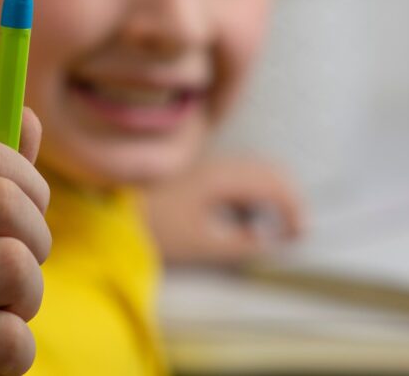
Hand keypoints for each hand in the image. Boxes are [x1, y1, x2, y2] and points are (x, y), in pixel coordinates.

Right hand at [0, 109, 48, 375]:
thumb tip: (31, 117)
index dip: (30, 184)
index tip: (28, 218)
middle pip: (3, 202)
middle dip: (36, 242)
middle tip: (20, 275)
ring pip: (13, 266)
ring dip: (27, 302)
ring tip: (0, 318)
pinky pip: (8, 335)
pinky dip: (16, 354)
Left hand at [141, 154, 302, 265]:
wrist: (110, 209)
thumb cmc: (153, 227)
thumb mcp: (199, 245)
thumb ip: (239, 244)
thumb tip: (268, 241)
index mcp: (223, 178)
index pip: (274, 183)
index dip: (293, 208)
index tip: (299, 235)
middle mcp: (219, 164)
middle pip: (269, 170)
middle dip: (288, 198)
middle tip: (294, 230)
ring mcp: (207, 164)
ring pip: (254, 170)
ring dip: (270, 195)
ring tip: (273, 228)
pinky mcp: (198, 171)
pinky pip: (237, 175)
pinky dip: (252, 193)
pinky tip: (245, 218)